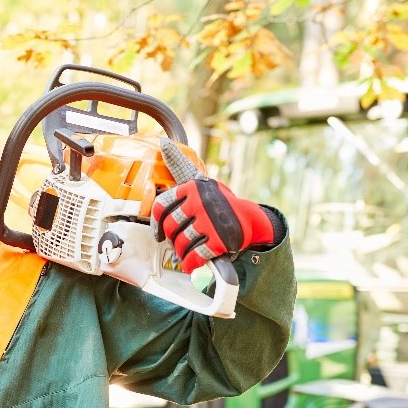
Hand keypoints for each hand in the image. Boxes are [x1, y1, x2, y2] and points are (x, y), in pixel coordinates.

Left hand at [152, 177, 274, 273]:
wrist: (250, 219)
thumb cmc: (218, 203)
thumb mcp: (200, 182)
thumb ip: (180, 166)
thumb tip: (162, 143)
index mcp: (193, 187)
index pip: (161, 206)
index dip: (157, 224)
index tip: (159, 234)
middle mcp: (201, 202)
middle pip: (171, 227)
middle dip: (174, 239)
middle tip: (180, 241)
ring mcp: (211, 222)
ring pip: (181, 243)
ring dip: (183, 253)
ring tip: (188, 252)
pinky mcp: (220, 240)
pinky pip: (195, 257)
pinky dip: (192, 264)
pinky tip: (193, 263)